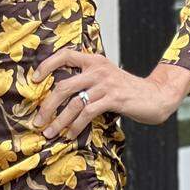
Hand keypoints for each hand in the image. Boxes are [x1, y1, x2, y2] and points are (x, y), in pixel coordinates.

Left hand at [30, 51, 189, 139]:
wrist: (155, 95)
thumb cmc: (126, 88)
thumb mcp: (105, 76)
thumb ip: (86, 78)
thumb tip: (58, 92)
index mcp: (94, 60)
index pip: (65, 55)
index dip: (47, 65)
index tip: (34, 79)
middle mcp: (98, 69)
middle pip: (63, 85)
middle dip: (47, 105)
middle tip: (37, 120)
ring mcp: (105, 84)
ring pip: (74, 103)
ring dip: (59, 120)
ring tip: (49, 132)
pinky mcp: (113, 99)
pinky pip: (88, 113)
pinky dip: (76, 126)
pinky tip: (70, 135)